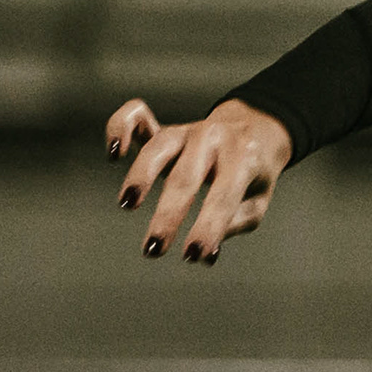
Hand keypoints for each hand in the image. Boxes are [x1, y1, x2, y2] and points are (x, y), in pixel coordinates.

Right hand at [108, 96, 293, 263]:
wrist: (255, 125)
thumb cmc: (253, 172)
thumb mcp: (258, 199)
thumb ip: (236, 222)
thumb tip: (207, 254)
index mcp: (243, 158)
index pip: (223, 197)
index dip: (208, 227)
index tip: (193, 255)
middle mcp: (213, 139)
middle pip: (186, 177)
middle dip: (168, 215)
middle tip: (153, 248)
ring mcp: (187, 130)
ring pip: (158, 147)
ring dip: (141, 175)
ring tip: (127, 204)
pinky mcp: (166, 127)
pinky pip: (136, 116)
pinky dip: (119, 126)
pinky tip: (113, 152)